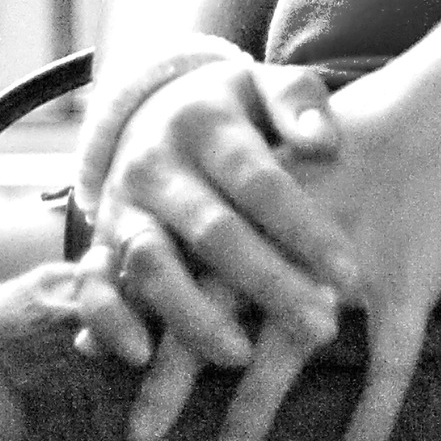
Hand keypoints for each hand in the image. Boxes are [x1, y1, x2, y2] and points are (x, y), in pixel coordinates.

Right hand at [73, 59, 356, 372]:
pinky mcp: (98, 240)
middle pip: (214, 231)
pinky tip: (143, 357)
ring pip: (151, 264)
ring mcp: (123, 204)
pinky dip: (108, 322)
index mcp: (207, 123)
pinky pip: (89, 286)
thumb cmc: (233, 106)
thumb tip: (325, 144)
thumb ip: (299, 102)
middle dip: (269, 285)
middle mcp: (158, 164)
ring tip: (243, 356)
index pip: (261, 181)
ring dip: (194, 316)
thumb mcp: (266, 84)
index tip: (350, 275)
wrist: (150, 104)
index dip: (305, 230)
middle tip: (322, 328)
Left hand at [171, 56, 440, 440]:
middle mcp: (302, 224)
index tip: (101, 344)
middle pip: (225, 303)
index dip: (150, 301)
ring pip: (290, 344)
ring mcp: (356, 255)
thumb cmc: (412, 108)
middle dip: (178, 369)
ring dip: (254, 410)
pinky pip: (389, 363)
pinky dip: (372, 415)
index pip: (197, 251)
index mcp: (276, 183)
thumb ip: (285, 167)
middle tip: (140, 429)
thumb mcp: (330, 129)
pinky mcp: (413, 275)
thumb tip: (240, 205)